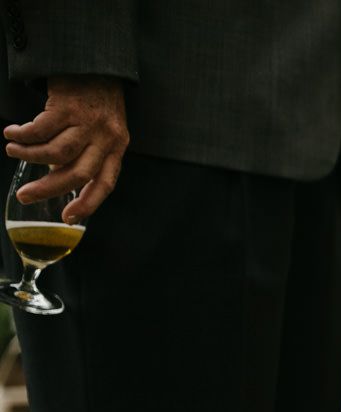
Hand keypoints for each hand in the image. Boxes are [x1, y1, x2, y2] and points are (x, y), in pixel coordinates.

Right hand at [3, 75, 128, 216]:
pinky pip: (40, 129)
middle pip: (75, 173)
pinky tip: (13, 134)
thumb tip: (57, 175)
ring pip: (55, 153)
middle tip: (25, 196)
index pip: (105, 184)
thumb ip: (89, 152)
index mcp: (117, 146)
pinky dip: (23, 135)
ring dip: (29, 156)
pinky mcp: (66, 104)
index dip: (87, 204)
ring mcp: (86, 121)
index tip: (67, 218)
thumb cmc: (96, 95)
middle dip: (47, 189)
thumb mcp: (105, 127)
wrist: (95, 55)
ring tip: (13, 152)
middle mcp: (105, 136)